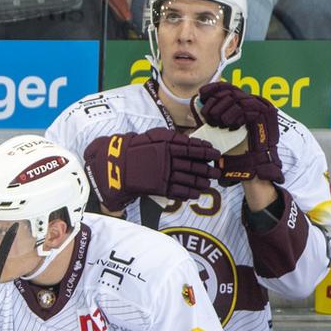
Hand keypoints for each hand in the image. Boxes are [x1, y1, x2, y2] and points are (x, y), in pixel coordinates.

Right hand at [83, 128, 218, 209]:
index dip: (205, 152)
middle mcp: (166, 160)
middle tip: (217, 172)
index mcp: (166, 145)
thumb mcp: (152, 136)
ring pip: (188, 179)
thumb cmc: (132, 148)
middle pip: (193, 165)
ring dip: (201, 183)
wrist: (114, 164)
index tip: (216, 154)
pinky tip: (195, 194)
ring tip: (209, 185)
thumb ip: (170, 138)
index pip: (192, 148)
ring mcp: (162, 174)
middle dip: (207, 170)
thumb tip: (189, 141)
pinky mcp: (157, 187)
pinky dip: (188, 194)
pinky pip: (177, 191)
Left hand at [197, 82, 283, 183]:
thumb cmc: (236, 147)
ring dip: (223, 111)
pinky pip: (245, 108)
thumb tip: (197, 103)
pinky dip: (234, 116)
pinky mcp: (266, 113)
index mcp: (244, 101)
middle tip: (208, 116)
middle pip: (230, 91)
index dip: (213, 88)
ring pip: (236, 98)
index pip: (228, 86)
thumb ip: (212, 116)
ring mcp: (262, 105)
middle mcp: (255, 100)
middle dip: (215, 103)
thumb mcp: (220, 128)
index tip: (201, 93)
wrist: (253, 162)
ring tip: (219, 124)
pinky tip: (231, 127)